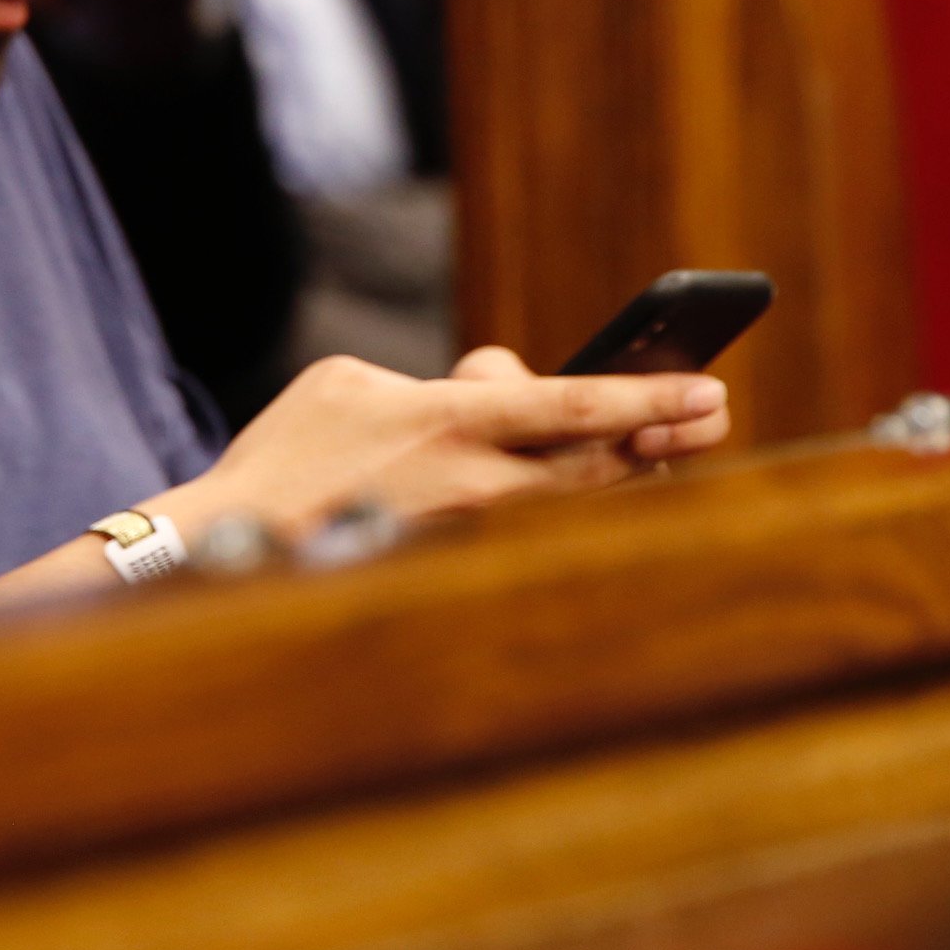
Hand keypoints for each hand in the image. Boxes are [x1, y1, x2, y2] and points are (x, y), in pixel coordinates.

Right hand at [167, 345, 730, 542]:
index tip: (708, 387)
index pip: (574, 405)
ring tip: (670, 447)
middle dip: (663, 439)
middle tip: (715, 416)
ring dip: (624, 474)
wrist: (234, 548)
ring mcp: (468, 537)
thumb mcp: (349, 380)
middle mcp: (475, 486)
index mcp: (449, 421)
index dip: (648, 399)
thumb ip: (430, 384)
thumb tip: (480, 400)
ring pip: (572, 505)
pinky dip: (564, 510)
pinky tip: (596, 494)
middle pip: (598, 465)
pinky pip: (528, 535)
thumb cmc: (287, 454)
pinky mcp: (452, 569)